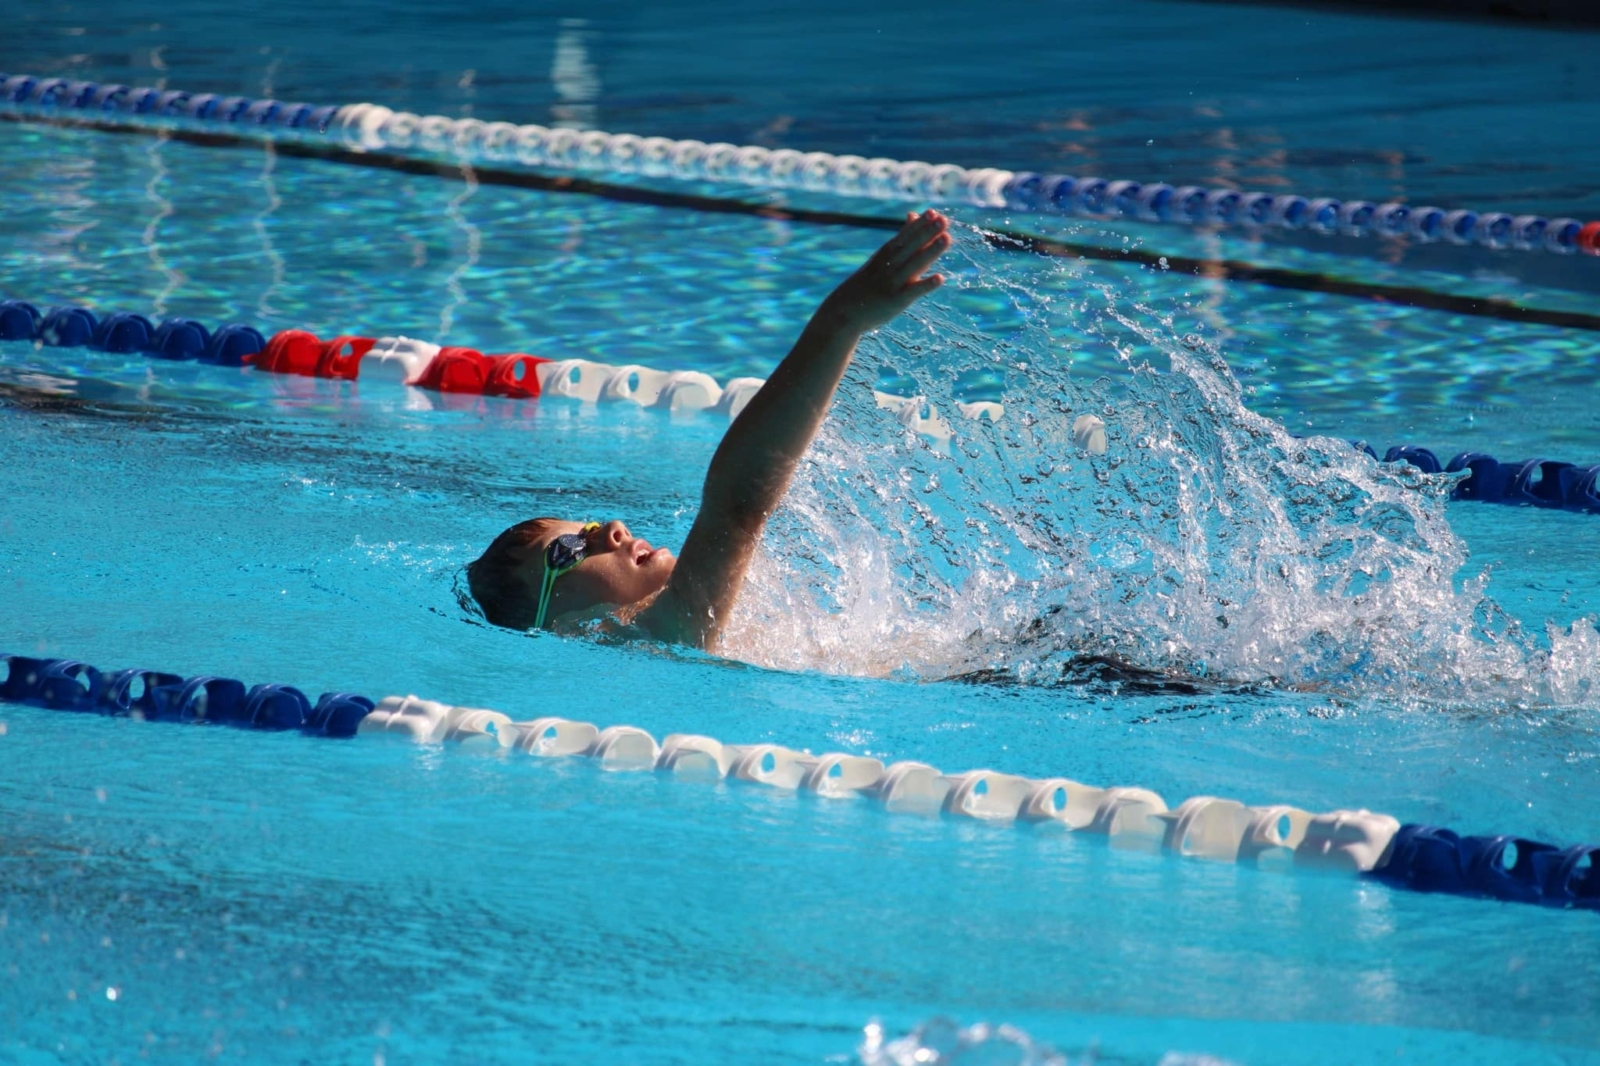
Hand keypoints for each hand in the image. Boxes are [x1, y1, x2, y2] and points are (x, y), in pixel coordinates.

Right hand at [822, 209, 950, 332]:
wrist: (844, 311)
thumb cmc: (867, 284)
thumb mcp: (880, 258)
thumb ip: (901, 238)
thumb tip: (913, 214)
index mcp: (885, 255)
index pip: (904, 236)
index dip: (919, 225)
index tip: (933, 212)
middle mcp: (889, 266)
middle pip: (911, 247)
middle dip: (927, 233)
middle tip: (943, 220)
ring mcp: (893, 283)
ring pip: (914, 265)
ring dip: (930, 252)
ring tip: (947, 239)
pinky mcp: (896, 301)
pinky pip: (913, 291)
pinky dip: (926, 285)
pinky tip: (940, 278)